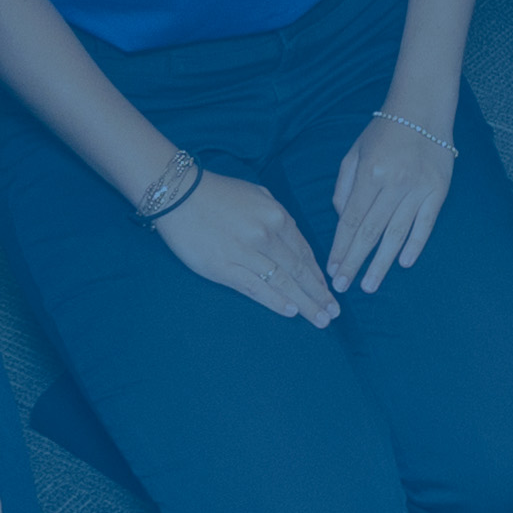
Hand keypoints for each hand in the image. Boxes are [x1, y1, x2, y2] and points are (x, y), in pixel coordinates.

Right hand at [155, 171, 340, 327]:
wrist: (179, 193)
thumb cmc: (218, 193)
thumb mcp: (256, 195)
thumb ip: (277, 216)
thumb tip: (293, 240)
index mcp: (276, 216)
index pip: (304, 252)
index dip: (318, 274)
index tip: (329, 291)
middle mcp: (266, 234)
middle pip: (299, 270)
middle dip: (319, 294)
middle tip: (333, 312)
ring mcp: (245, 252)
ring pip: (282, 282)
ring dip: (304, 303)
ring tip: (320, 319)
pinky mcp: (224, 267)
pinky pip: (255, 288)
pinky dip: (275, 301)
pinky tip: (291, 312)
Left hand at [325, 111, 452, 295]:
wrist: (422, 109)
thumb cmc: (383, 131)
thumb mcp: (354, 153)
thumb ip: (344, 187)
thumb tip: (342, 220)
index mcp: (370, 174)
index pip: (351, 220)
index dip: (340, 248)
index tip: (332, 270)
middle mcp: (394, 184)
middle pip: (370, 232)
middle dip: (355, 262)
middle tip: (343, 287)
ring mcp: (418, 189)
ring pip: (396, 234)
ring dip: (381, 263)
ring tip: (369, 286)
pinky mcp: (438, 191)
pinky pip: (425, 224)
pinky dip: (415, 244)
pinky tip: (404, 264)